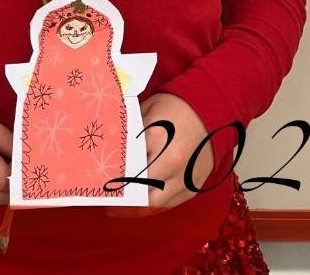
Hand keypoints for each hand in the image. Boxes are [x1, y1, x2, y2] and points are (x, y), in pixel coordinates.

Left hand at [106, 92, 213, 217]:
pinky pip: (170, 203)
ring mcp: (184, 177)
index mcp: (157, 138)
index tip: (98, 176)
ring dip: (136, 203)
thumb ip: (132, 129)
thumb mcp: (148, 110)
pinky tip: (142, 200)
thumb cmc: (175, 106)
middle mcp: (171, 162)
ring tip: (120, 203)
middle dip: (121, 190)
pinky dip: (155, 204)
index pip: (126, 162)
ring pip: (153, 202)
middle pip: (137, 186)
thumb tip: (111, 144)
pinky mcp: (193, 186)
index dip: (110, 170)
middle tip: (106, 192)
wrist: (211, 109)